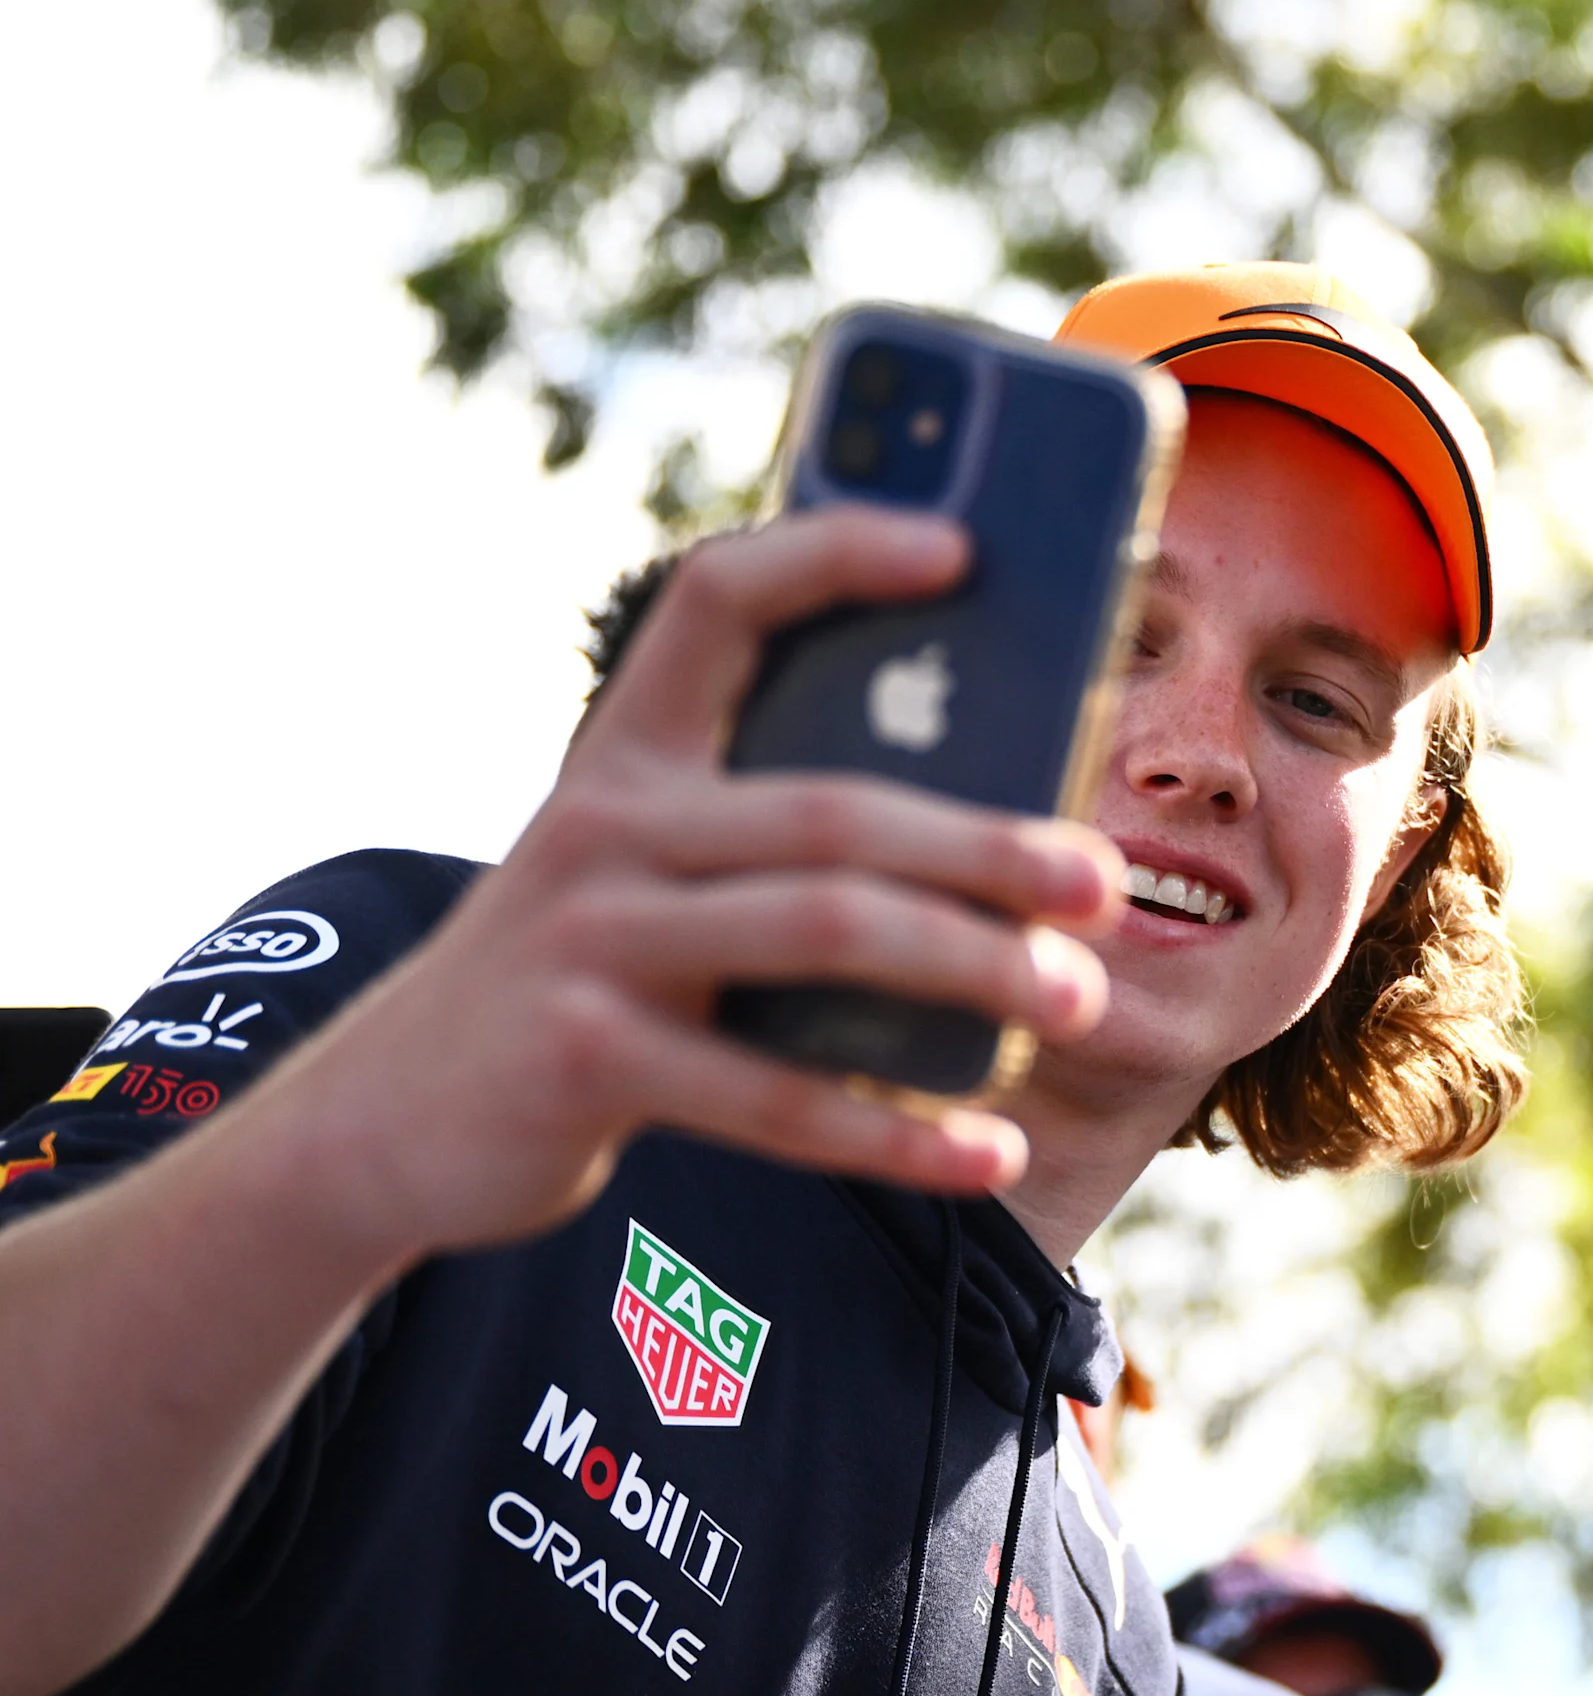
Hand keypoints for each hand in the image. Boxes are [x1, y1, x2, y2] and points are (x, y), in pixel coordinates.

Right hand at [269, 507, 1125, 1266]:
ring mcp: (588, 941)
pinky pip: (775, 1096)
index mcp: (627, 752)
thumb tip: (1007, 818)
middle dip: (989, 843)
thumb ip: (771, 826)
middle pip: (833, 808)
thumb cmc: (585, 975)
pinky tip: (988, 1149)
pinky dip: (895, 1129)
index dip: (834, 555)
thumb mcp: (646, 870)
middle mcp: (602, 824)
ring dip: (972, 968)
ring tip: (1077, 998)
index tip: (963, 546)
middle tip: (1103, 886)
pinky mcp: (583, 1061)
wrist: (386, 1121)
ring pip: (824, 932)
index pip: (720, 601)